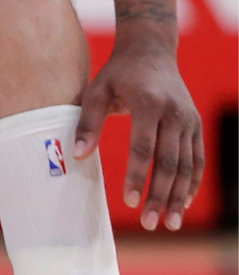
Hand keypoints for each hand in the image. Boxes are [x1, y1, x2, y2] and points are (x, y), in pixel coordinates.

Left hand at [74, 28, 202, 230]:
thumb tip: (77, 155)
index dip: (136, 176)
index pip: (143, 147)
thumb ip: (87, 122)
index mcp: (149, 103)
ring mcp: (190, 120)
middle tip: (148, 222)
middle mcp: (175, 114)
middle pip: (169, 163)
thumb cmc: (118, 73)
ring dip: (179, 196)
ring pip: (188, 166)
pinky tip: (183, 204)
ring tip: (169, 223)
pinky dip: (192, 183)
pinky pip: (198, 160)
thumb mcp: (96, 90)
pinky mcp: (196, 126)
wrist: (151, 51)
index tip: (127, 201)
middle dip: (159, 195)